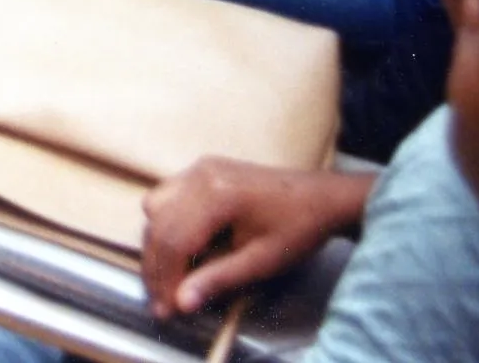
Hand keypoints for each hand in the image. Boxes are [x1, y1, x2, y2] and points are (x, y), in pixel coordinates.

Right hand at [140, 159, 369, 317]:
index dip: (165, 278)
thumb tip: (181, 302)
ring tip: (171, 275)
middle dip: (157, 266)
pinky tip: (183, 247)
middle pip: (158, 224)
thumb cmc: (297, 230)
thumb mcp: (261, 262)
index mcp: (217, 195)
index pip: (173, 240)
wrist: (323, 198)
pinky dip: (166, 224)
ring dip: (157, 243)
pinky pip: (167, 196)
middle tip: (164, 301)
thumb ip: (218, 279)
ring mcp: (200, 168)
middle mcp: (200, 175)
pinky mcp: (203, 169)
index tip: (168, 309)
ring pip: (155, 207)